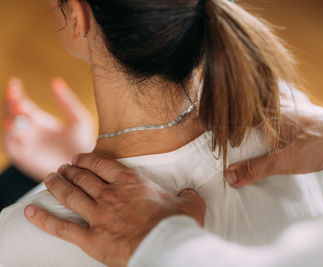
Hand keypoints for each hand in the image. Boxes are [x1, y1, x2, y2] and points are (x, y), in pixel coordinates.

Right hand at [3, 77, 94, 180]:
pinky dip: (9, 136)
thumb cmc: (84, 143)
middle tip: (17, 99)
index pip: (22, 103)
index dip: (16, 93)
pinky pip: (11, 146)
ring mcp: (25, 144)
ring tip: (18, 113)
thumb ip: (67, 102)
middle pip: (12, 114)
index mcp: (39, 120)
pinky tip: (13, 127)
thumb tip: (56, 81)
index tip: (15, 83)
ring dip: (10, 120)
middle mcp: (29, 131)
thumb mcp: (79, 119)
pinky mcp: (24, 158)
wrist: (85, 168)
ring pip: (9, 129)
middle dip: (11, 104)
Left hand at [24, 153, 205, 266]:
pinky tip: (30, 211)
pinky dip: (44, 219)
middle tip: (62, 167)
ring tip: (49, 179)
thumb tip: (190, 193)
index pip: (103, 165)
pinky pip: (62, 227)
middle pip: (83, 178)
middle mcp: (111, 194)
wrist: (166, 245)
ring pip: (71, 196)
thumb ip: (188, 196)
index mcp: (131, 183)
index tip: (80, 157)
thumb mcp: (190, 205)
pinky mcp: (91, 238)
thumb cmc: (177, 224)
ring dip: (58, 185)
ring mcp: (99, 215)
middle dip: (71, 170)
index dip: (88, 159)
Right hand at [226, 87, 322, 187]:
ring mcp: (292, 106)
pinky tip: (273, 117)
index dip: (225, 122)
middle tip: (226, 122)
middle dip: (238, 113)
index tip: (214, 132)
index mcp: (269, 113)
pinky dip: (271, 109)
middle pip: (251, 105)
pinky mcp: (302, 112)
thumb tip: (230, 177)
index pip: (239, 112)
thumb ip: (256, 169)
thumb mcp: (284, 162)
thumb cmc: (319, 145)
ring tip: (244, 118)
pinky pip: (280, 105)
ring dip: (254, 109)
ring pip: (266, 103)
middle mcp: (279, 104)